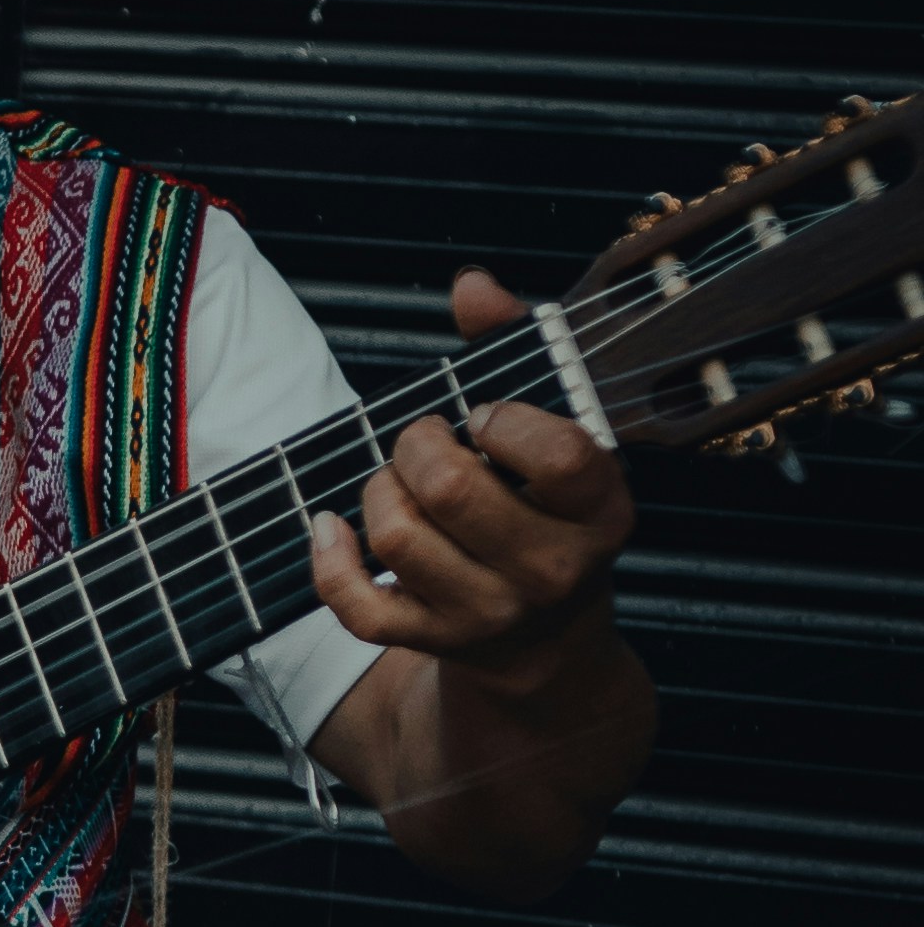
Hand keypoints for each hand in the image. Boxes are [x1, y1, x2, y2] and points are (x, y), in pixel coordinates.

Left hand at [308, 267, 634, 689]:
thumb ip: (514, 347)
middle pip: (450, 490)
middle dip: (416, 445)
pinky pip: (357, 605)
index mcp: (598, 511)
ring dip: (378, 491)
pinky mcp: (434, 641)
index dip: (502, 419)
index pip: (557, 456)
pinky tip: (332, 527)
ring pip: (398, 536)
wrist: (548, 638)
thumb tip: (471, 285)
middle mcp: (552, 570)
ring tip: (398, 483)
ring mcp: (491, 612)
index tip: (485, 416)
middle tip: (424, 441)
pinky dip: (328, 559)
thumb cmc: (542, 508)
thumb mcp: (553, 435)